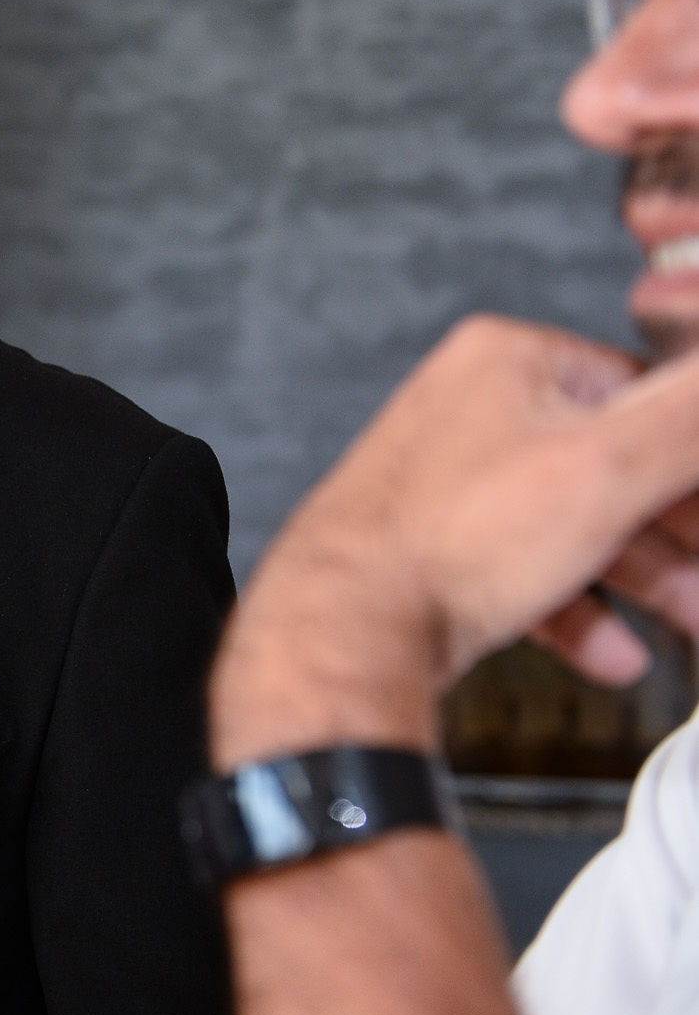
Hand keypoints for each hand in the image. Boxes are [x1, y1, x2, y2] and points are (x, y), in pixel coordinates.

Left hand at [215, 315, 698, 762]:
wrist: (348, 629)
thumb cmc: (451, 540)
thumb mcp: (608, 467)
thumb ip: (690, 417)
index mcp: (506, 361)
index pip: (640, 391)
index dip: (692, 459)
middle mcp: (469, 410)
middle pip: (611, 464)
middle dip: (674, 534)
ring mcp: (447, 481)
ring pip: (572, 525)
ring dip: (642, 579)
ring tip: (687, 620)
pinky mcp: (435, 548)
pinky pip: (525, 572)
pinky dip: (576, 611)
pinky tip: (613, 653)